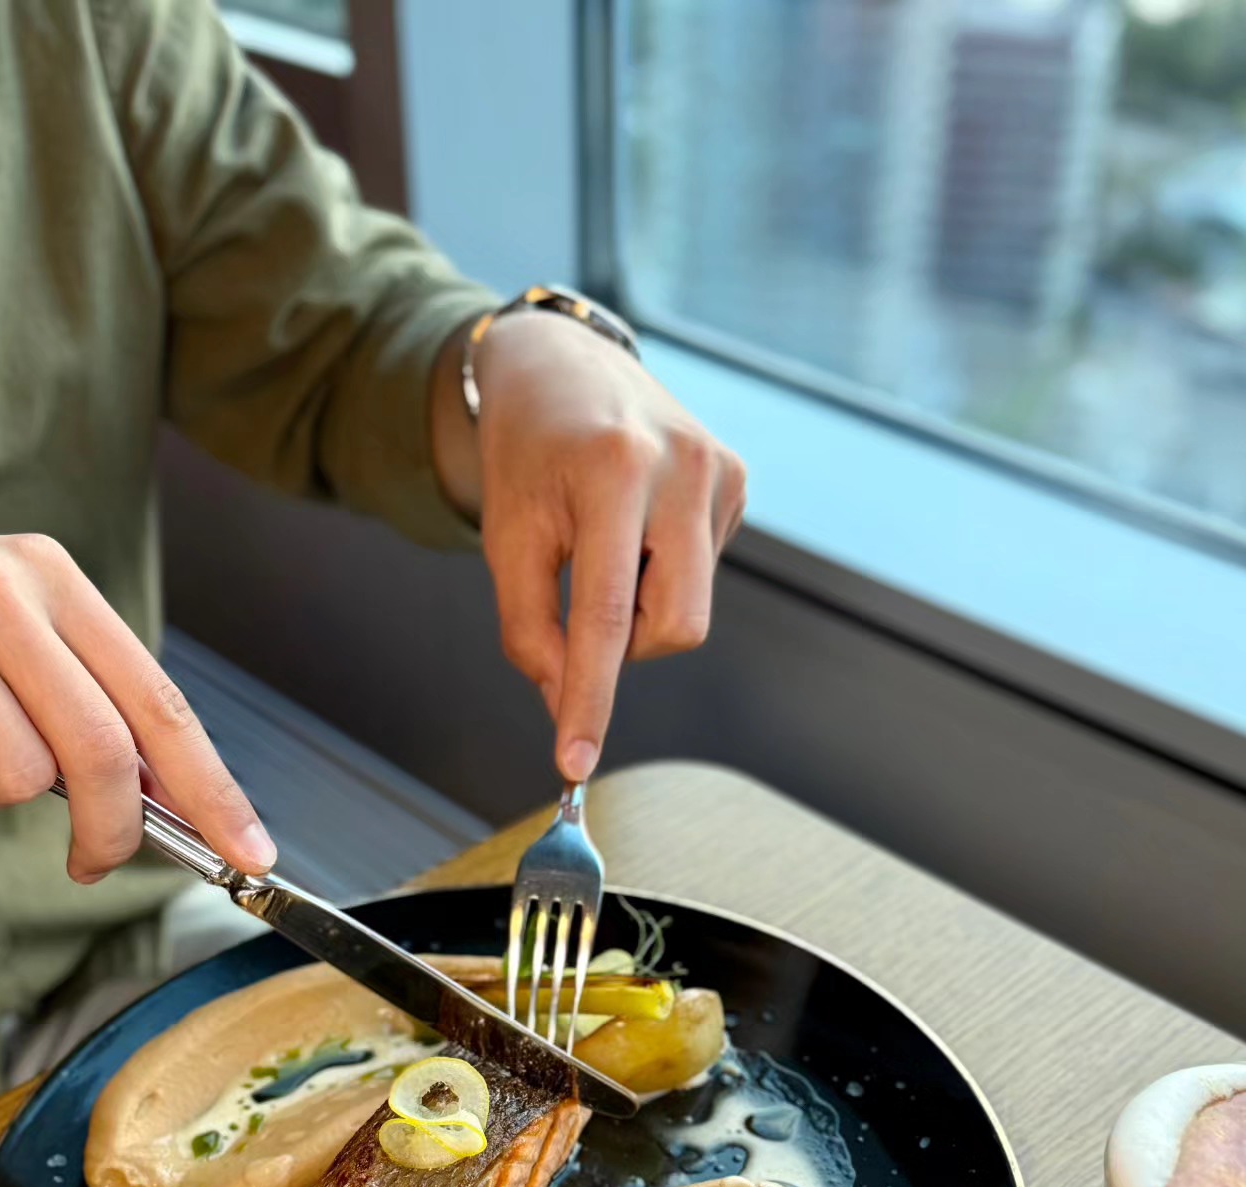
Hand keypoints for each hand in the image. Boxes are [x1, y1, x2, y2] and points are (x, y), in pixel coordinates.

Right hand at [0, 532, 275, 881]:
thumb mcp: (9, 626)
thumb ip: (85, 697)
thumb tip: (170, 800)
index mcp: (49, 573)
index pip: (158, 700)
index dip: (212, 789)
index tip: (250, 853)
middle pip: (101, 751)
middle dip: (111, 830)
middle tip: (92, 862)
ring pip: (14, 778)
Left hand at [433, 311, 745, 781]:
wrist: (561, 365)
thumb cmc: (526, 452)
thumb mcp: (507, 537)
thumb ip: (528, 627)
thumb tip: (564, 703)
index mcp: (614, 472)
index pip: (607, 618)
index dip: (591, 699)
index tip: (575, 763)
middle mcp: (682, 466)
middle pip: (675, 628)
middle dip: (626, 648)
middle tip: (581, 611)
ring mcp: (720, 471)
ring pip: (689, 610)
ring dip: (641, 608)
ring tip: (606, 547)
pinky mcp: (737, 481)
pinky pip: (700, 575)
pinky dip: (660, 575)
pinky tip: (636, 526)